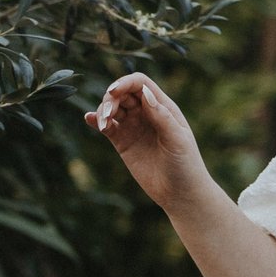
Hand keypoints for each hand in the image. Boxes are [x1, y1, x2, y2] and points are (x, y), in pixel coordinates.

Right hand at [88, 73, 206, 213]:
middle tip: (108, 115)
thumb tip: (144, 93)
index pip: (140, 84)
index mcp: (163, 107)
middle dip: (111, 98)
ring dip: (103, 110)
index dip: (125, 82)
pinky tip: (89, 119)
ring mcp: (134, 127)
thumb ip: (162, 116)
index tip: (113, 92)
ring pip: (113, 108)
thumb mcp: (177, 139)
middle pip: (123, 93)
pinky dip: (97, 121)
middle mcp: (147, 113)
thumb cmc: (186, 165)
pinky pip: (108, 126)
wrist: (180, 194)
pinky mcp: (123, 143)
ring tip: (104, 125)